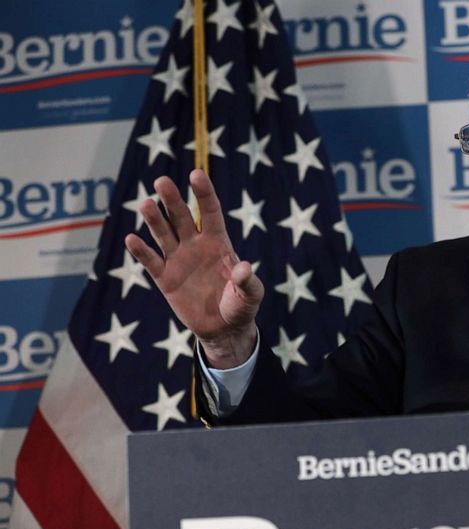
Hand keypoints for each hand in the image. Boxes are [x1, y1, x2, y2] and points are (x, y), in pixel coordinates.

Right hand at [125, 169, 263, 368]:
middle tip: (162, 181)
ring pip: (163, 234)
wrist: (224, 330)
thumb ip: (247, 281)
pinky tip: (132, 238)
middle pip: (182, 217)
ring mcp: (179, 260)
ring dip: (154, 219)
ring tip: (145, 204)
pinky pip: (151, 262)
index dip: (203, 193)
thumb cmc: (241, 307)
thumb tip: (243, 267)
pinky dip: (141, 251)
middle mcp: (196, 246)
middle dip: (172, 200)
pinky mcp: (165, 279)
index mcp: (219, 243)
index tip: (195, 174)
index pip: (210, 212)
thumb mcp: (250, 295)